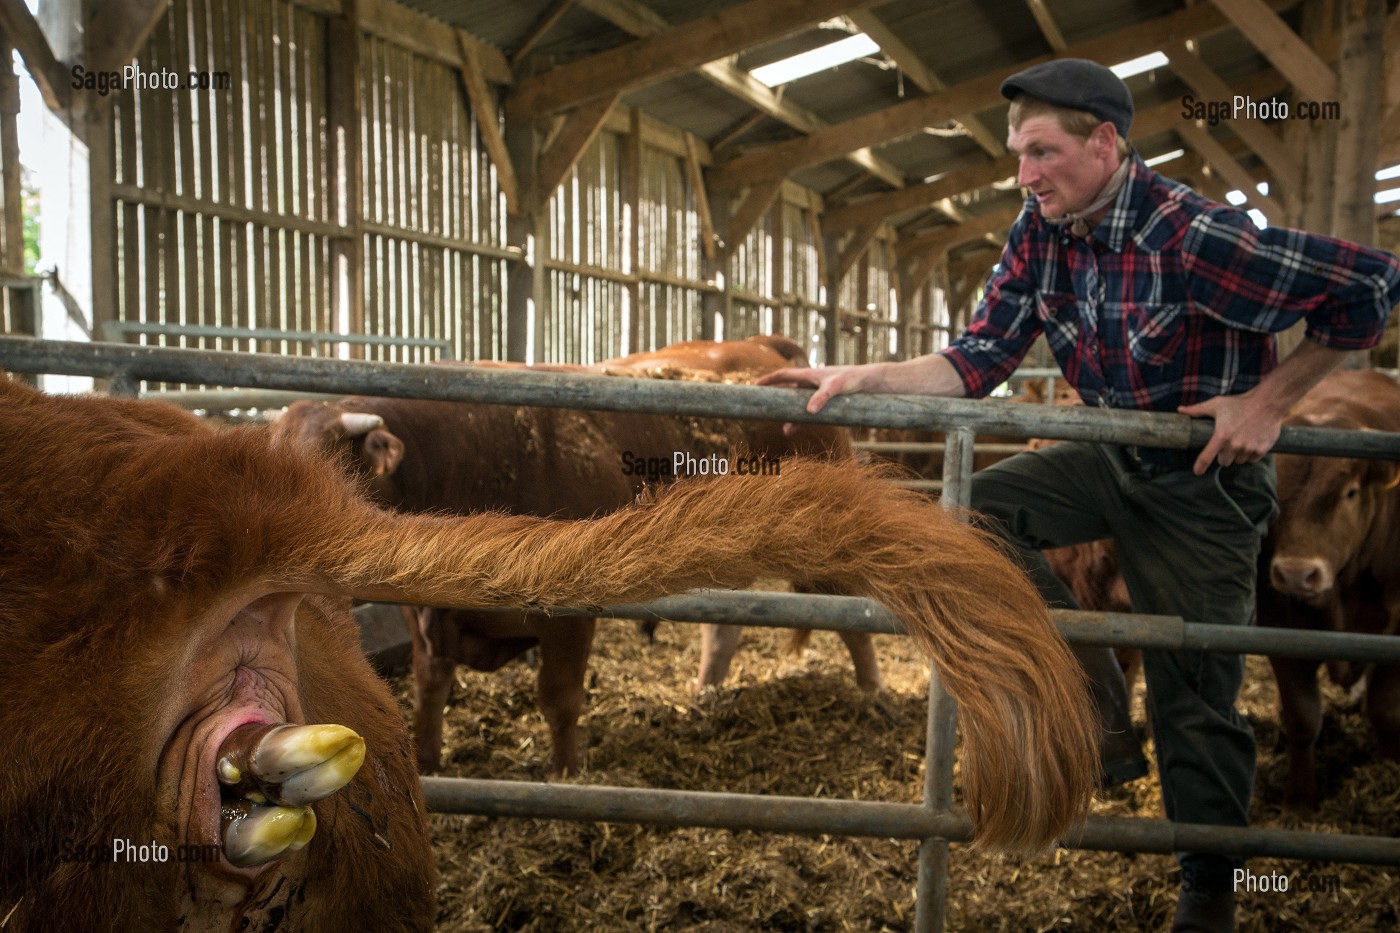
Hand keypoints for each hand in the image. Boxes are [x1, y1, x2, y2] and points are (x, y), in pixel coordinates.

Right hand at [756, 365, 872, 436]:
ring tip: (784, 429)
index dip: (769, 380)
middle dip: (775, 399)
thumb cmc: (853, 379)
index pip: (783, 375)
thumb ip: (822, 397)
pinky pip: (807, 411)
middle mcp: (811, 383)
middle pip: (787, 391)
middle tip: (762, 408)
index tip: (755, 385)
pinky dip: (800, 420)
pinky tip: (794, 430)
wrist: (870, 382)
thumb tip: (809, 412)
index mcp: (809, 374)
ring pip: (797, 404)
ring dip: (789, 416)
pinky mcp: (825, 401)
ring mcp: (817, 392)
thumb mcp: (836, 387)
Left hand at [1178, 392, 1281, 474]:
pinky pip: (1252, 460)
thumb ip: (1197, 410)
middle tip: (1227, 444)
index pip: (1206, 457)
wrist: (1268, 402)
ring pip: (1238, 461)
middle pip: (1224, 462)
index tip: (1197, 472)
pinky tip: (1251, 442)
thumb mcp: (1216, 404)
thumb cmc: (1240, 403)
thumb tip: (1180, 410)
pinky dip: (1251, 454)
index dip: (1200, 466)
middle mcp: (1234, 445)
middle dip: (1223, 456)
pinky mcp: (1261, 450)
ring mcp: (1249, 448)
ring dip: (1238, 455)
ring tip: (1241, 440)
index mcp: (1221, 436)